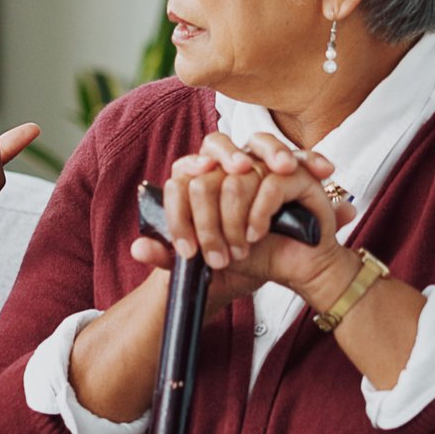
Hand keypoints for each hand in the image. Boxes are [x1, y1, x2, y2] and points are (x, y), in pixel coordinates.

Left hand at [129, 133, 358, 309]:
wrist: (292, 270)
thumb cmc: (247, 260)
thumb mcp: (202, 263)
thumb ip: (168, 256)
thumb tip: (138, 249)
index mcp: (205, 178)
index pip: (179, 183)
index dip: (179, 219)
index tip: (188, 252)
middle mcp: (232, 164)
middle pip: (204, 176)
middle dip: (208, 225)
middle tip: (218, 258)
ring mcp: (264, 163)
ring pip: (235, 174)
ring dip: (233, 220)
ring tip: (242, 247)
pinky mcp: (296, 172)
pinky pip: (270, 181)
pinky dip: (259, 213)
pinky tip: (258, 235)